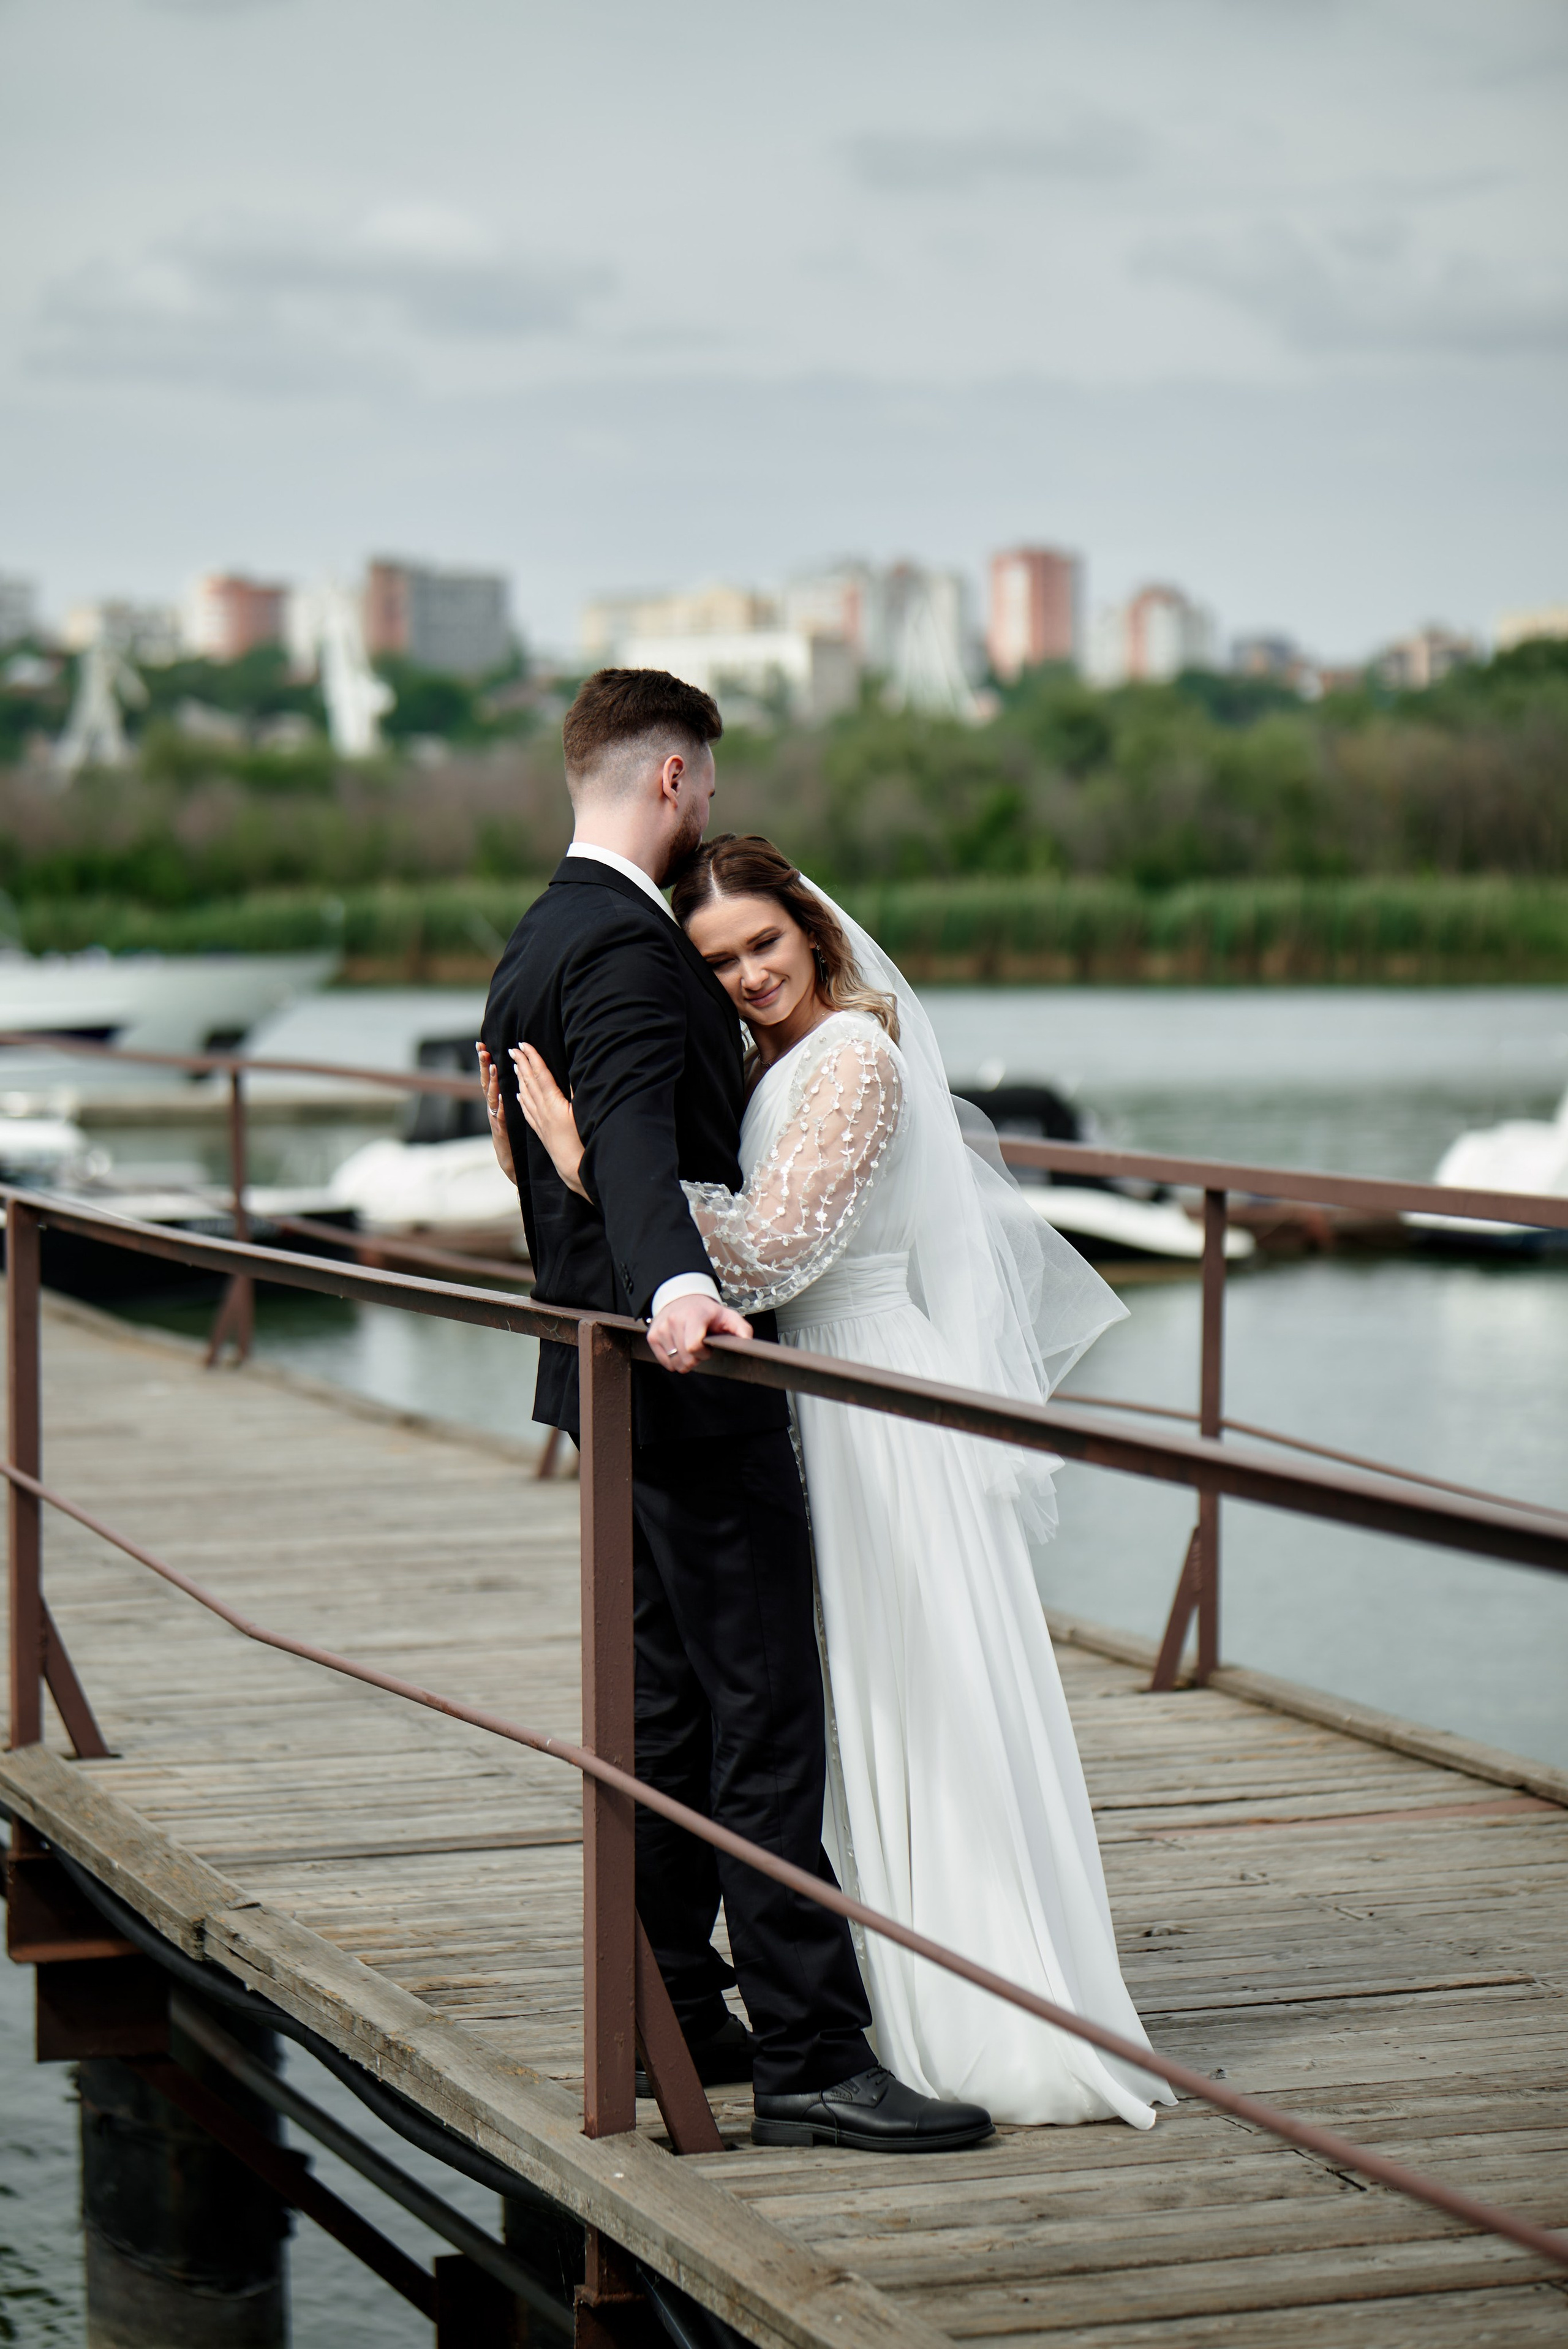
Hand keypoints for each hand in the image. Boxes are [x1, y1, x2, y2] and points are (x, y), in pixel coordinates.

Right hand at [476, 1045, 515, 1185]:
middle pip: (486, 1083)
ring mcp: (495, 1119)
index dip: (486, 1061)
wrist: (512, 1163)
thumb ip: (513, 1095)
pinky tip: (502, 1098)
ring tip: (494, 1066)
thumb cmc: (514, 1135)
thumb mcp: (511, 1112)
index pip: (490, 1077)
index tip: (482, 1044)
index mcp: (496, 1101)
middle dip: (484, 1065)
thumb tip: (517, 1074)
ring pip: (492, 1098)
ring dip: (492, 1082)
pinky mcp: (502, 1132)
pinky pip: (501, 1117)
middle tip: (482, 1049)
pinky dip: (500, 1107)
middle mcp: (493, 1108)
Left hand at [511, 1043, 589, 1200]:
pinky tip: (518, 1095)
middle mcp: (544, 1111)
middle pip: (530, 1082)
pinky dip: (522, 1100)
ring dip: (520, 1079)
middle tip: (512, 1049)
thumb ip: (576, 1092)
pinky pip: (528, 1111)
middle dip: (522, 1064)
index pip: (541, 1075)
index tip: (523, 1044)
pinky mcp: (542, 1132)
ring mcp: (541, 1122)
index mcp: (554, 1103)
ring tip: (515, 1066)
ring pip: (526, 1096)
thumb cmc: (584, 1141)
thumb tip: (570, 1074)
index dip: (533, 1058)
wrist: (575, 1169)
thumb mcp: (583, 1113)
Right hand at [646, 1291, 753, 1373]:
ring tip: (689, 1345)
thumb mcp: (727, 1316)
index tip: (707, 1348)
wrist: (682, 1298)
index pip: (693, 1347)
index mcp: (693, 1315)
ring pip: (674, 1363)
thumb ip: (741, 1329)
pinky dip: (673, 1360)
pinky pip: (664, 1362)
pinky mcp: (652, 1336)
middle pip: (685, 1359)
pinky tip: (679, 1347)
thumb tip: (747, 1343)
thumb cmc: (706, 1311)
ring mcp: (661, 1328)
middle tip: (699, 1348)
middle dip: (695, 1359)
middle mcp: (674, 1320)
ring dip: (684, 1360)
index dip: (703, 1354)